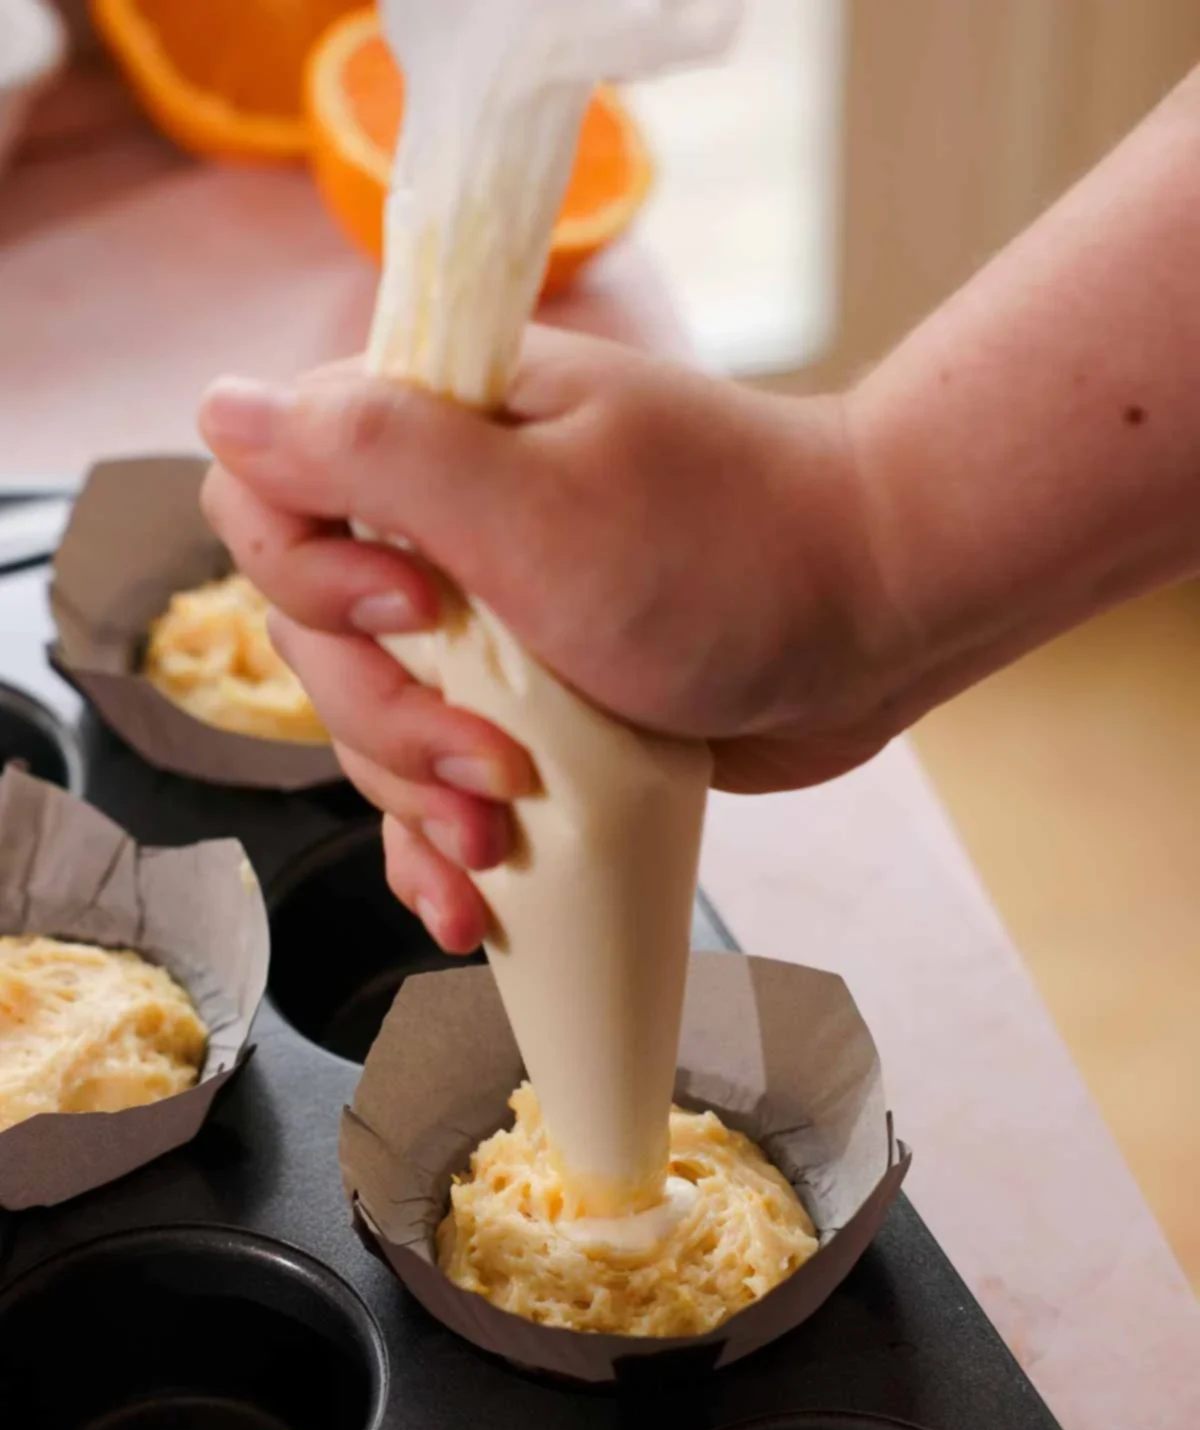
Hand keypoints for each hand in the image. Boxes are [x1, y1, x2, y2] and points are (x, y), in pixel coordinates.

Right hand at [200, 330, 899, 950]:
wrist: (877, 618)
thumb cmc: (727, 554)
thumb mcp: (536, 503)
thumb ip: (373, 456)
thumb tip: (219, 406)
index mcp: (433, 439)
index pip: (271, 499)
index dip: (313, 579)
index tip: (419, 615)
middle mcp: (443, 526)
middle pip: (317, 643)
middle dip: (391, 726)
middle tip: (493, 771)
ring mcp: (489, 625)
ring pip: (376, 730)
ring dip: (419, 805)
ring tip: (496, 852)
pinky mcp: (535, 708)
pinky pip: (446, 784)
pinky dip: (445, 848)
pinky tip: (466, 906)